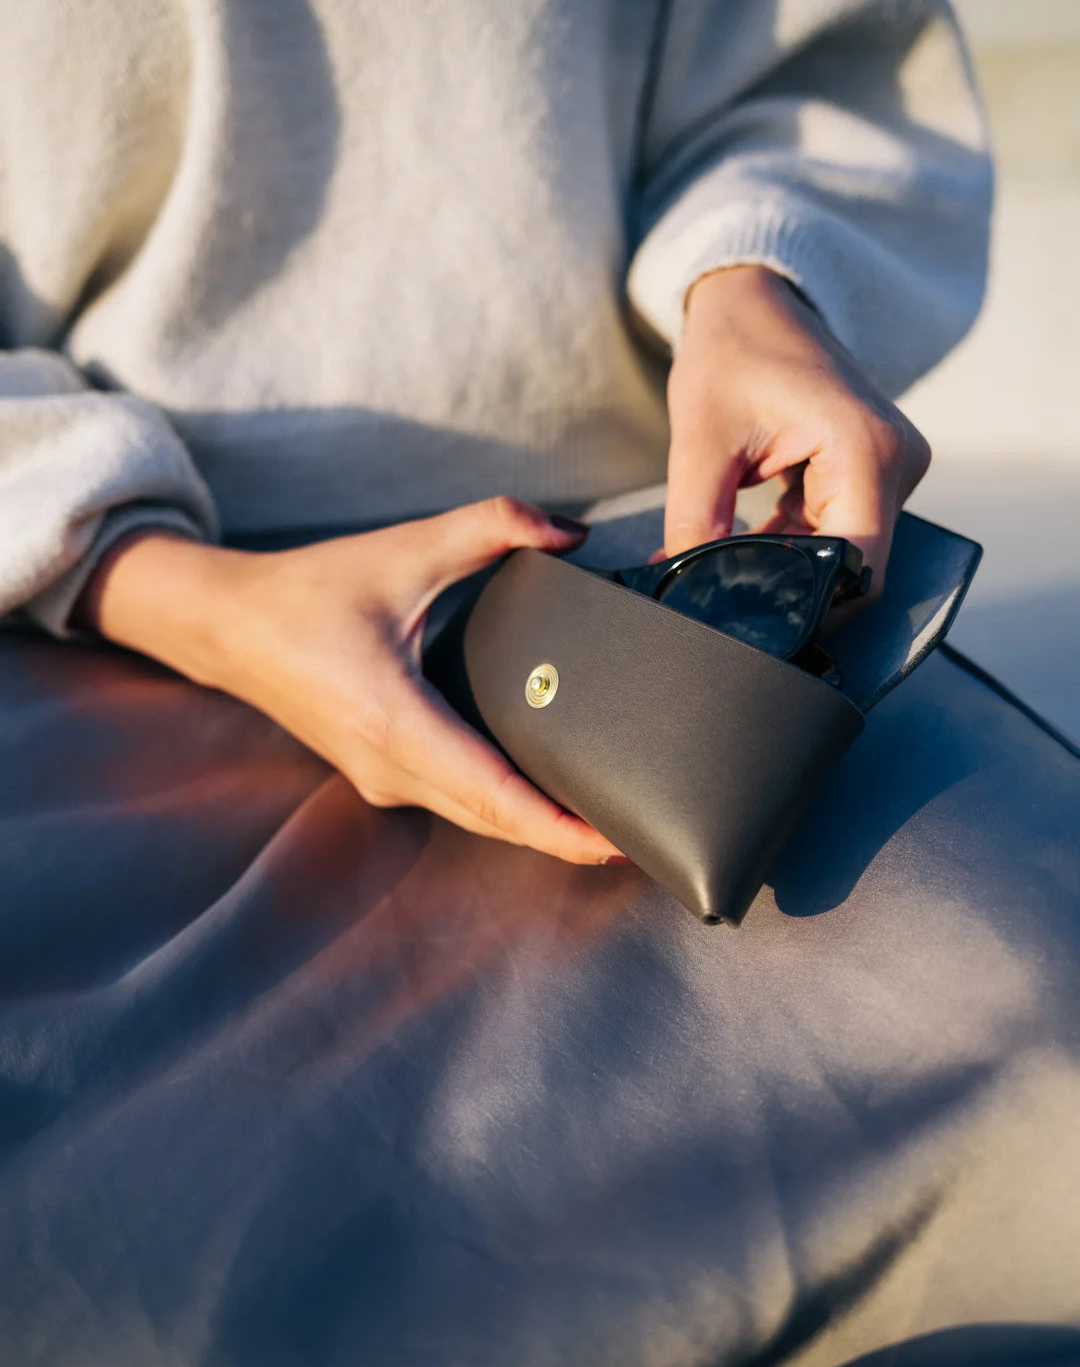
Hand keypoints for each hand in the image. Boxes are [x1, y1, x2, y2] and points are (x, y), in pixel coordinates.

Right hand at [76, 499, 624, 864]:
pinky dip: (505, 805)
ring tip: (607, 817)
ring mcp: (382, 779)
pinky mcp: (380, 773)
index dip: (559, 827)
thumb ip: (492, 527)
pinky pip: (456, 801)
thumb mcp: (404, 548)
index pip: (494, 795)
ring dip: (538, 824)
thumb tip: (570, 533)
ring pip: (476, 817)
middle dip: (568, 835)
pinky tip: (546, 790)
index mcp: (395, 722)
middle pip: (496, 820)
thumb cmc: (308, 591)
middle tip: (641, 832)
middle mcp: (389, 768)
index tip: (616, 839)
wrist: (228, 626)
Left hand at [664, 266, 930, 593]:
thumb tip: (685, 590)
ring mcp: (892, 469)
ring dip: (784, 565)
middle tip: (719, 590)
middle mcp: (897, 463)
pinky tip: (742, 538)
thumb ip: (694, 525)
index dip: (804, 602)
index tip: (745, 612)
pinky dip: (790, 546)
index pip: (856, 567)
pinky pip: (837, 534)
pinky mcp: (874, 474)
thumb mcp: (699, 443)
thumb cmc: (731, 353)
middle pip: (852, 568)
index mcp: (866, 449)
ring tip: (722, 551)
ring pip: (842, 556)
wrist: (755, 301)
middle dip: (787, 587)